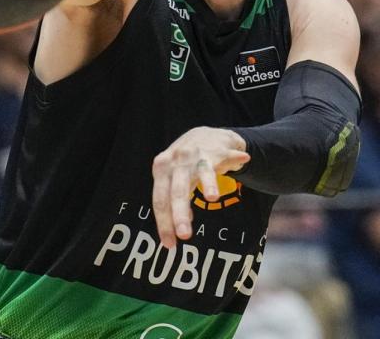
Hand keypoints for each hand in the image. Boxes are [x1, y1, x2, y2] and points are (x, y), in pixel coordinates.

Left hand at [151, 127, 249, 248]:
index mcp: (161, 170)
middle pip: (174, 192)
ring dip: (205, 186)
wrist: (210, 136)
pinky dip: (220, 172)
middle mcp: (174, 161)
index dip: (164, 223)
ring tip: (210, 200)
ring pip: (195, 178)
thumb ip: (177, 199)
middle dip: (179, 214)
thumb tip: (180, 225)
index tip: (169, 244)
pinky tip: (222, 183)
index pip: (159, 200)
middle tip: (184, 235)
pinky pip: (215, 165)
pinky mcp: (212, 152)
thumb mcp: (178, 179)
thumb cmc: (190, 163)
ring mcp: (192, 155)